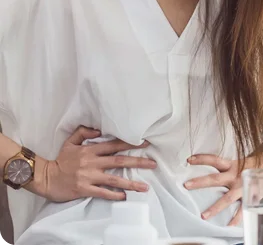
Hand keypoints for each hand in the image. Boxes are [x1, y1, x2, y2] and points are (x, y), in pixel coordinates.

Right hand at [29, 126, 156, 201]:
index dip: (130, 143)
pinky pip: (102, 192)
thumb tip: (99, 128)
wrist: (45, 177)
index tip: (145, 143)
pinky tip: (125, 197)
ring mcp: (89, 176)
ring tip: (145, 187)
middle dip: (138, 162)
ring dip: (131, 183)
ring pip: (114, 179)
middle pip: (119, 161)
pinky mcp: (84, 189)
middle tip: (153, 163)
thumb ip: (84, 131)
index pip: (115, 145)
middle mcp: (93, 162)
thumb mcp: (71, 141)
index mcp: (91, 149)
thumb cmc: (60, 159)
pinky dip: (114, 195)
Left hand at [184, 152, 262, 225]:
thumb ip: (233, 167)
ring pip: (226, 198)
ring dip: (215, 207)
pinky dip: (236, 219)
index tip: (189, 160)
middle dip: (200, 182)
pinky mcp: (251, 195)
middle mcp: (235, 174)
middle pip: (215, 178)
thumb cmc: (262, 161)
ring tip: (203, 216)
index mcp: (233, 164)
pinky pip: (242, 209)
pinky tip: (229, 227)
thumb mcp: (245, 161)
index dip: (202, 159)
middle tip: (186, 185)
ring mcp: (243, 186)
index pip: (214, 160)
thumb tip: (222, 170)